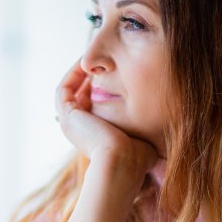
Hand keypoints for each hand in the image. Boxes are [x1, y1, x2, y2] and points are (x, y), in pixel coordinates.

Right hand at [55, 62, 157, 180]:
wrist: (124, 162)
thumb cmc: (137, 155)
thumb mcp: (141, 137)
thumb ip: (143, 126)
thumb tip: (158, 120)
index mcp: (92, 136)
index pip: (90, 106)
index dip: (97, 88)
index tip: (111, 73)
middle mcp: (78, 130)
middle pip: (77, 96)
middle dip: (87, 78)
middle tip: (99, 61)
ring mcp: (69, 123)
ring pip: (67, 91)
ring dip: (77, 73)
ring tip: (91, 58)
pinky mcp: (67, 116)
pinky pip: (63, 89)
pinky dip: (73, 75)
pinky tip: (87, 63)